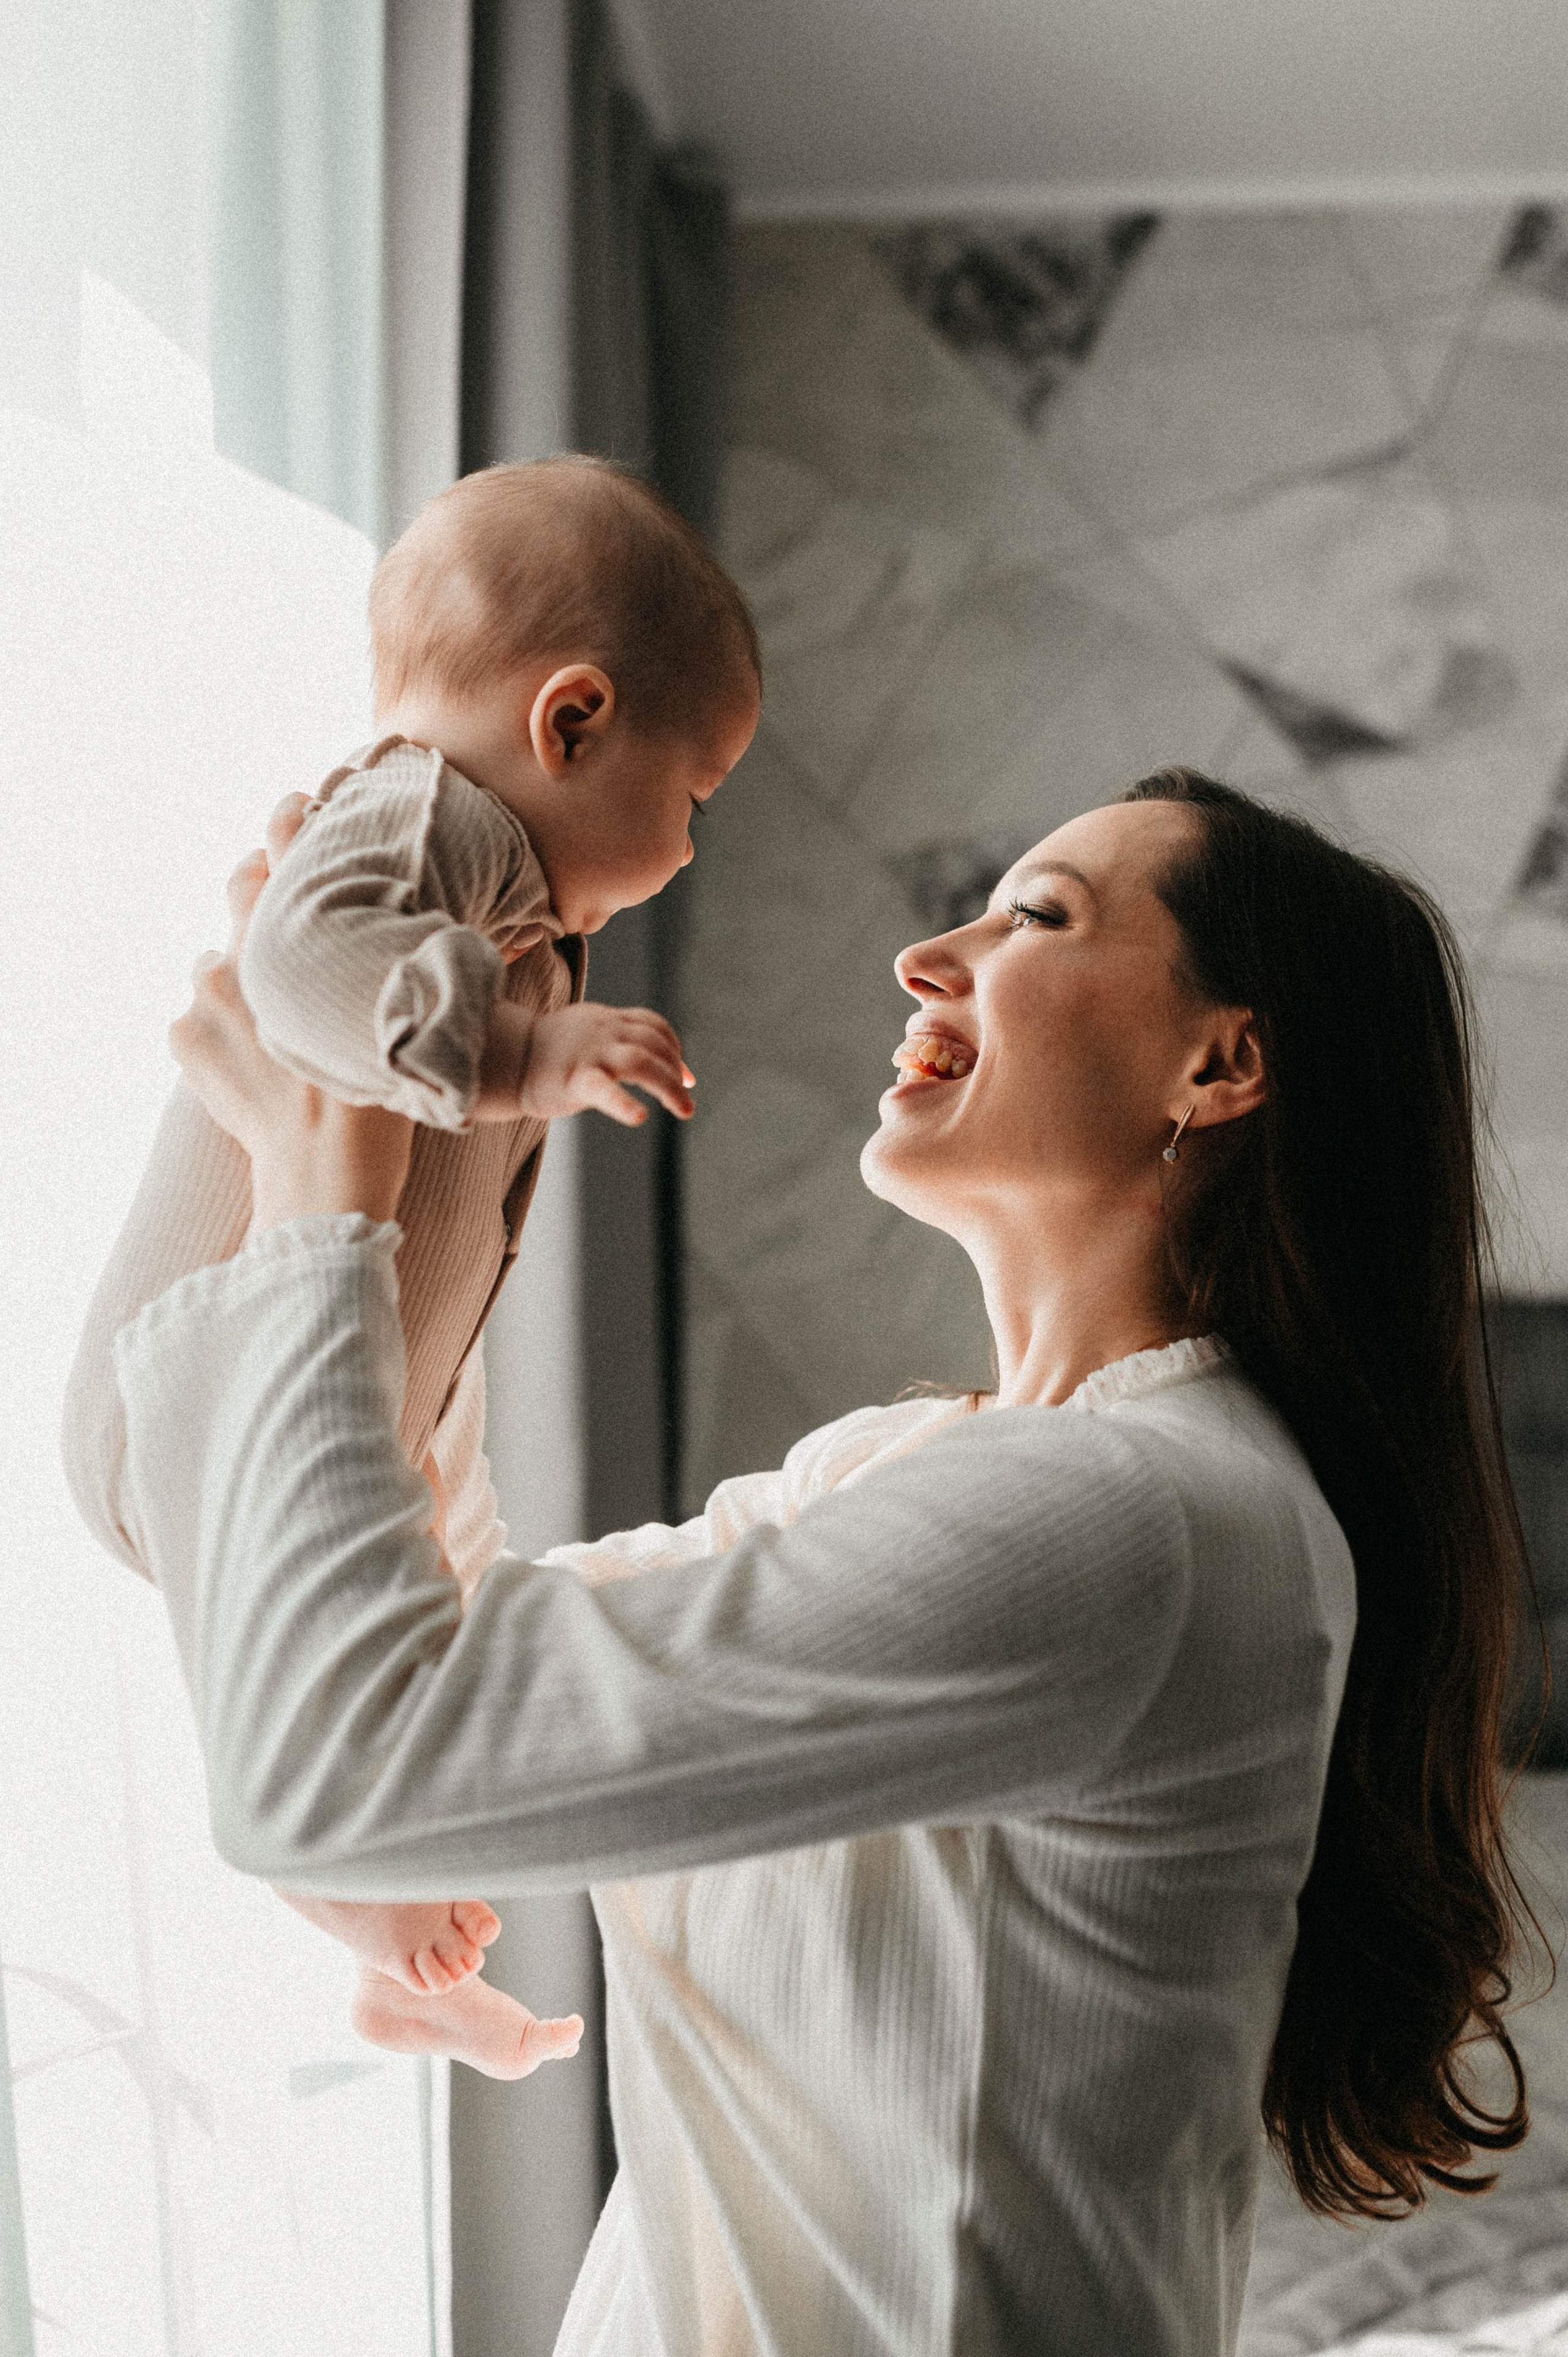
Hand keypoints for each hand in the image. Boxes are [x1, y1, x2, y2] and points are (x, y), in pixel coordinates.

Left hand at [169, 798, 413, 1232]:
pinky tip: (250, 1060)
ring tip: (270, 1014)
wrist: (325, 1171)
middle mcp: (248, 949)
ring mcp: (208, 994)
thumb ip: (388, 958)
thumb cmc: (379, 1097)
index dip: (293, 823)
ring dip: (239, 976)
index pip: (289, 847)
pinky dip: (216, 1031)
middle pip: (242, 882)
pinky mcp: (184, 1036)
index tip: (300, 807)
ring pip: (215, 961)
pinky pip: (194, 1018)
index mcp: (305, 939)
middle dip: (260, 881)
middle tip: (279, 892)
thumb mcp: (402, 1010)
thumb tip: (419, 934)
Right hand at [473, 1000, 695, 1126]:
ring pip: (641, 1062)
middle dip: (677, 1073)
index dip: (674, 1049)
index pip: (653, 1026)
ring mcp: (590, 1054)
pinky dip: (625, 1104)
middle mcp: (604, 1032)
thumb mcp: (590, 1035)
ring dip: (670, 1086)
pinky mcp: (575, 1080)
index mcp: (608, 1020)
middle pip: (654, 1044)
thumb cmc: (551, 1054)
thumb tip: (662, 1065)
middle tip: (686, 1104)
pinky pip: (605, 1091)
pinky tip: (639, 1117)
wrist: (507, 1060)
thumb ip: (623, 1043)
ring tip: (685, 1109)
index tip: (686, 1076)